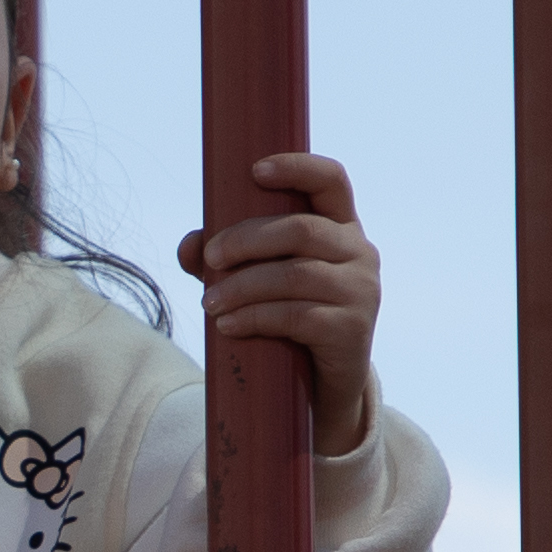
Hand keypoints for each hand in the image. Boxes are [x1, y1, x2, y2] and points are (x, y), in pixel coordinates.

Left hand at [180, 150, 382, 453]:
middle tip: (210, 260)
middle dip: (246, 240)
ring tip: (209, 303)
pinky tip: (229, 325)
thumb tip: (189, 246)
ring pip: (295, 275)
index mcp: (340, 227)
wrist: (325, 385)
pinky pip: (298, 316)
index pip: (332, 180)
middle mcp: (360, 252)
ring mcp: (362, 290)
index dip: (297, 167)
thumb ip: (225, 258)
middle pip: (301, 229)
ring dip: (243, 287)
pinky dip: (255, 318)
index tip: (254, 171)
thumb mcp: (261, 280)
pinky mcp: (353, 329)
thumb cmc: (291, 318)